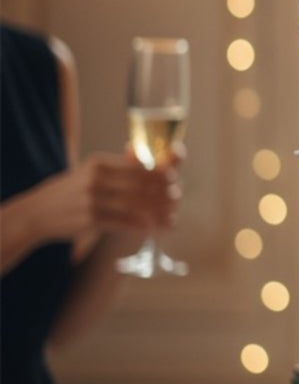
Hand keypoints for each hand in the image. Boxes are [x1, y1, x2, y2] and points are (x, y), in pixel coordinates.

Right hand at [31, 152, 178, 241]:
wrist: (35, 213)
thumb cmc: (69, 192)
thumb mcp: (89, 172)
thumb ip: (117, 166)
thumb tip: (144, 156)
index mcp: (99, 163)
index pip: (138, 166)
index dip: (159, 173)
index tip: (174, 178)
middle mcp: (96, 179)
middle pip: (139, 185)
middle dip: (162, 193)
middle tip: (176, 198)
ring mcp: (92, 200)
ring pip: (134, 205)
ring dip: (156, 212)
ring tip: (170, 216)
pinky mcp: (90, 220)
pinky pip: (123, 222)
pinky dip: (141, 225)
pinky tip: (153, 227)